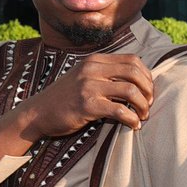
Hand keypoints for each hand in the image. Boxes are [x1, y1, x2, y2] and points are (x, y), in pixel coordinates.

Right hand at [0, 54, 153, 186]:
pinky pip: (119, 111)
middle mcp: (93, 69)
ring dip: (143, 106)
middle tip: (149, 104)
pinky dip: (132, 119)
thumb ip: (106, 74)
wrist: (37, 112)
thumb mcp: (84, 77)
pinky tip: (134, 125)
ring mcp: (89, 86)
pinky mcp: (87, 105)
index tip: (149, 90)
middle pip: (135, 73)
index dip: (146, 75)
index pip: (132, 60)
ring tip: (143, 116)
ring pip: (130, 91)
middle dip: (148, 90)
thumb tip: (136, 80)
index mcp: (95, 60)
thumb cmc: (65, 97)